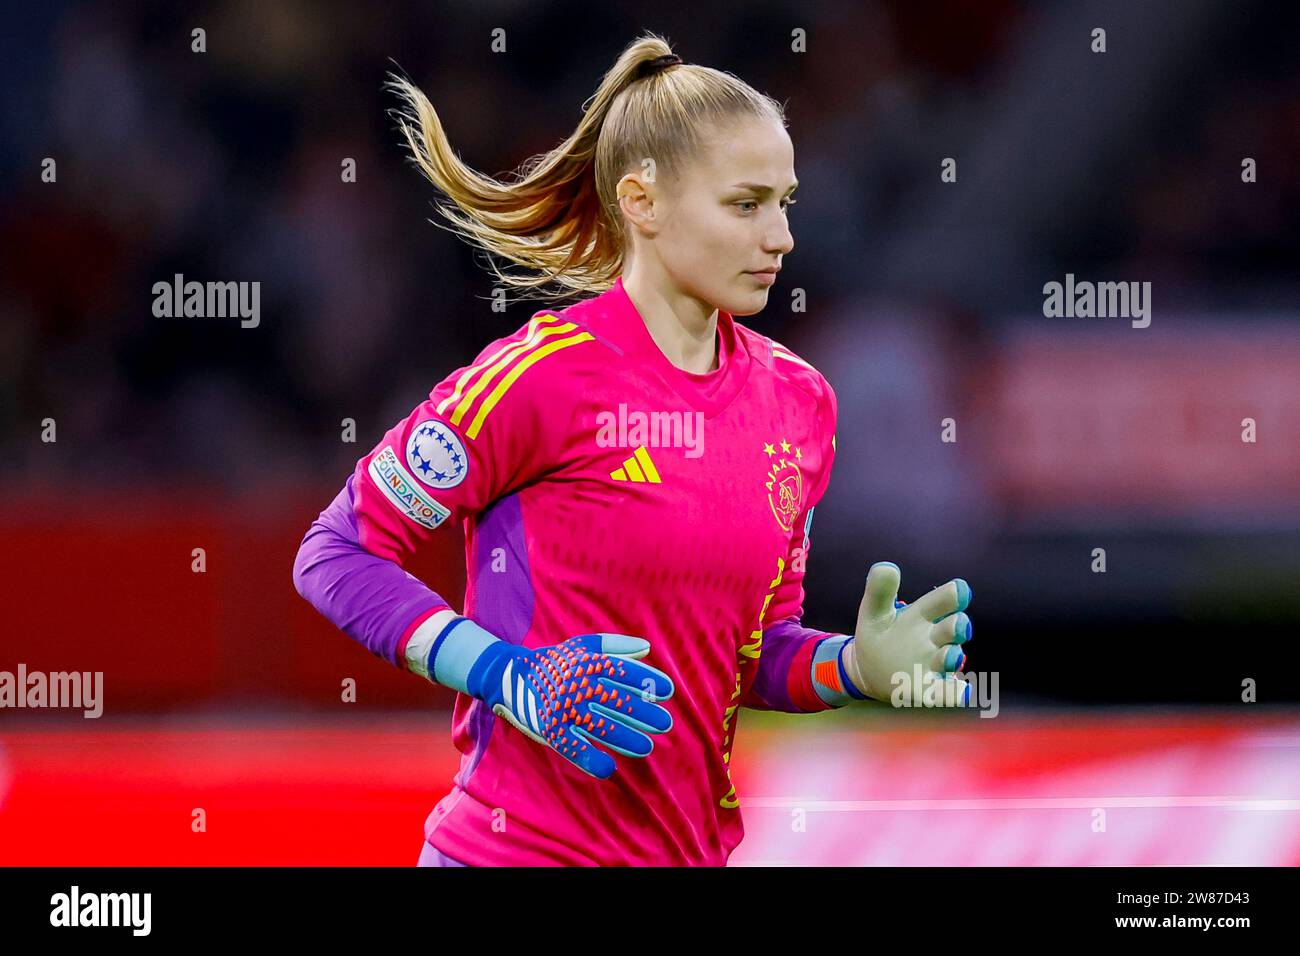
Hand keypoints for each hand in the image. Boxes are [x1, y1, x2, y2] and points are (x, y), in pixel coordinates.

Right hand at [471, 632, 674, 778]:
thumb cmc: (554, 661)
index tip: (667, 692)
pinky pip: (573, 747)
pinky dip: (590, 759)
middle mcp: (576, 685)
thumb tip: (647, 649)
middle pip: (617, 701)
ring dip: (626, 739)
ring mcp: (563, 708)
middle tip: (666, 724)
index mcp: (587, 663)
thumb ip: (615, 646)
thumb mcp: (581, 646)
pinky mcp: (550, 729)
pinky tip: (609, 767)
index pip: (623, 671)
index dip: (646, 682)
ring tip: (647, 747)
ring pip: (600, 726)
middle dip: (644, 714)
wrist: (509, 675)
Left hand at [846, 562, 972, 704]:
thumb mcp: (873, 612)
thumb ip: (879, 590)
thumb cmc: (877, 633)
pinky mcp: (928, 689)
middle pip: (953, 629)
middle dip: (957, 627)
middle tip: (959, 625)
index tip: (959, 590)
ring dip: (953, 657)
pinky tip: (962, 692)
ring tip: (951, 656)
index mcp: (923, 614)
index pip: (943, 601)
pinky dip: (954, 693)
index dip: (953, 595)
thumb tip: (886, 567)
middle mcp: (935, 638)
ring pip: (950, 659)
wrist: (867, 667)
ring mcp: (934, 663)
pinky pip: (945, 692)